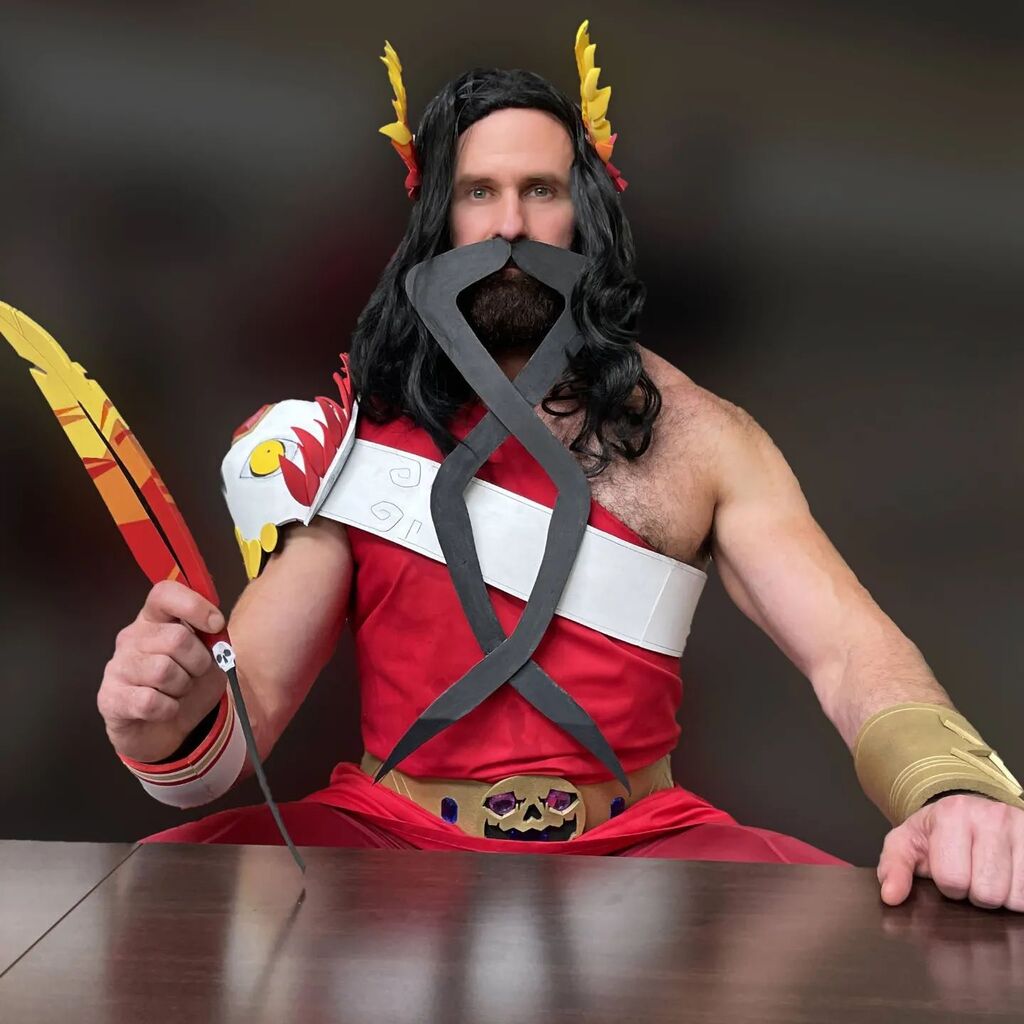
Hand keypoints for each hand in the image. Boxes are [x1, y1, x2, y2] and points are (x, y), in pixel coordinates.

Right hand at [97, 580, 226, 762]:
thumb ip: (211, 638)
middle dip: (198, 662)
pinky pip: (150, 701)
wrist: (163, 731)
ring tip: (177, 692)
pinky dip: (168, 709)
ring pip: (164, 671)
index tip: (216, 625)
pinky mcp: (109, 698)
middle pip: (176, 638)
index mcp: (155, 619)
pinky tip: (164, 709)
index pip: (165, 593)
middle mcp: (132, 637)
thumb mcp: (207, 658)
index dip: (195, 605)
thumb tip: (215, 627)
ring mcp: (117, 666)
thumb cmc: (186, 685)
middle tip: (194, 674)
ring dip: (182, 687)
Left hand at [877, 794, 1023, 911]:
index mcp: (953, 813)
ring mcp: (1022, 828)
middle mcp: (992, 816)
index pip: (953, 879)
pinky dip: (1021, 894)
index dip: (948, 886)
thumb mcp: (907, 842)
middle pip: (988, 893)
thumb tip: (890, 896)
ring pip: (1016, 897)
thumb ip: (893, 867)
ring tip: (990, 876)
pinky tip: (1009, 878)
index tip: (948, 871)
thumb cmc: (937, 832)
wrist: (970, 811)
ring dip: (1002, 896)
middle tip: (971, 875)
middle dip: (975, 893)